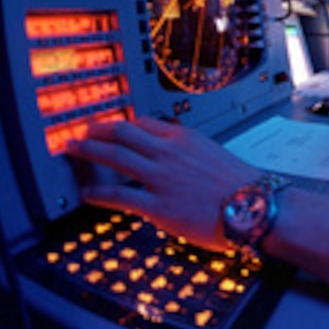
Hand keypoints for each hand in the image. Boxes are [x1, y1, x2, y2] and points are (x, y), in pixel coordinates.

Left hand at [65, 115, 257, 250]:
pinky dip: (99, 193)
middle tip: (81, 131)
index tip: (110, 126)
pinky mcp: (157, 205)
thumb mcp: (214, 154)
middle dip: (97, 130)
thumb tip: (178, 155)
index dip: (122, 123)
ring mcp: (161, 178)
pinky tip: (87, 194)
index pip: (144, 122)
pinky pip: (119, 196)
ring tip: (72, 150)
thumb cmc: (242, 184)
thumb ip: (190, 151)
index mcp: (184, 138)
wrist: (256, 206)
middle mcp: (168, 152)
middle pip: (122, 133)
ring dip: (89, 151)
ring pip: (115, 156)